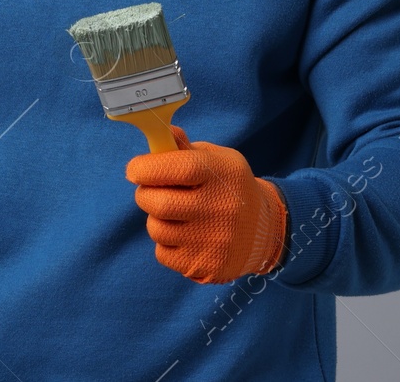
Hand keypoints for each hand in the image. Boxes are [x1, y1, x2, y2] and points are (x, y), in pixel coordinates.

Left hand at [125, 124, 285, 283]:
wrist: (265, 231)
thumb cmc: (230, 187)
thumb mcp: (218, 160)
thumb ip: (185, 148)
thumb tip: (160, 132)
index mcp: (223, 175)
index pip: (178, 168)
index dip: (147, 167)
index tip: (135, 169)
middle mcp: (221, 209)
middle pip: (159, 203)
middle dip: (145, 194)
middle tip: (151, 191)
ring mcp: (214, 241)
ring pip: (156, 229)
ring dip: (156, 219)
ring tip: (175, 214)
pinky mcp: (205, 266)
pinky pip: (162, 253)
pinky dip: (166, 243)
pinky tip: (186, 236)